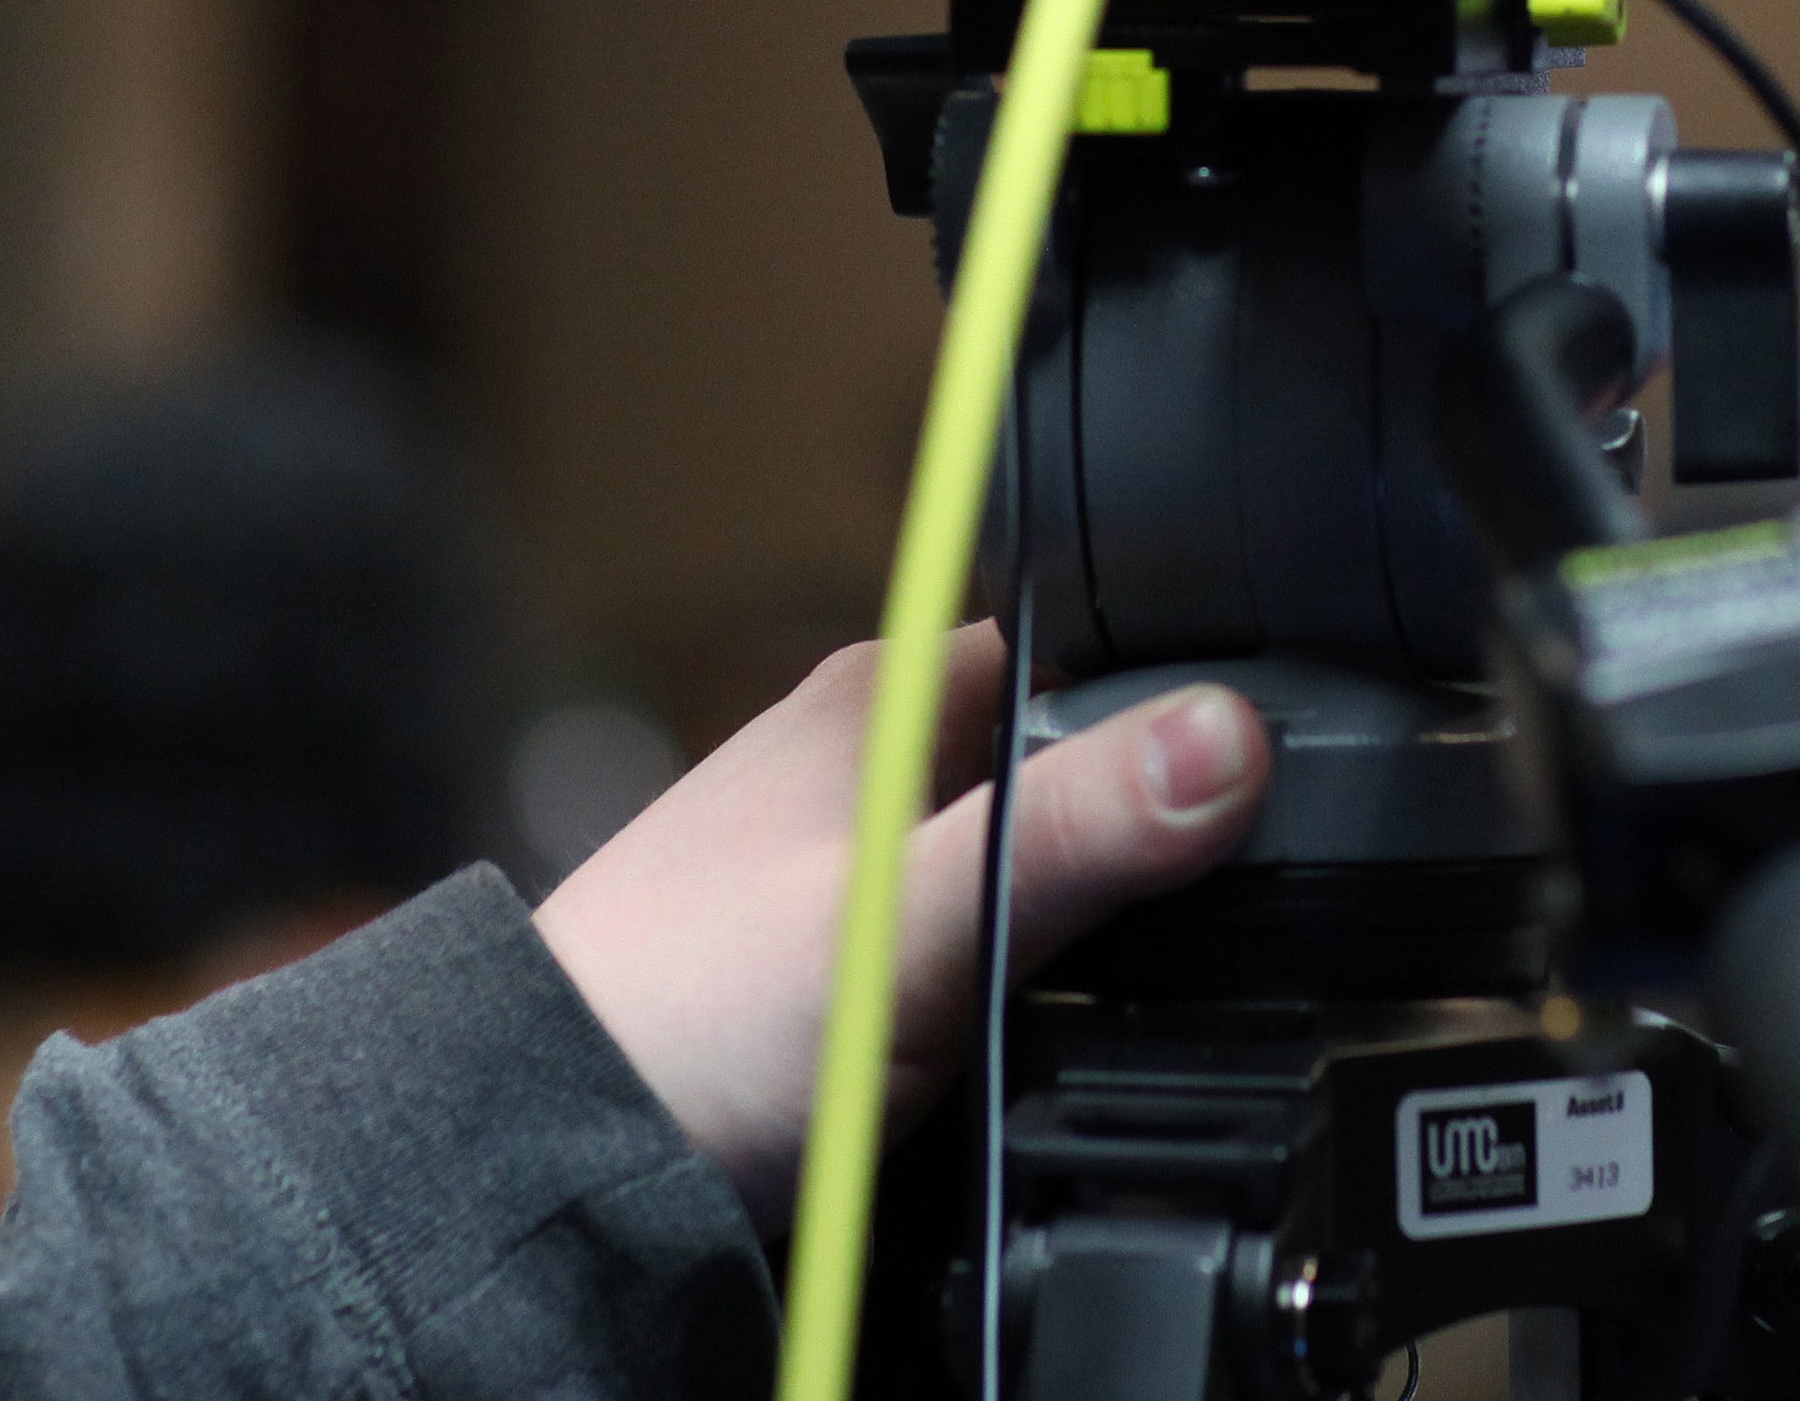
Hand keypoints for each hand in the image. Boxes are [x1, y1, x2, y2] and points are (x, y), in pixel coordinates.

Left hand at [533, 624, 1270, 1225]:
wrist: (557, 1152)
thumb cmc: (689, 1021)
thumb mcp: (916, 918)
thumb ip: (1072, 829)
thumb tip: (1226, 736)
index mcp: (890, 693)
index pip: (1089, 647)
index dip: (1176, 718)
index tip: (1242, 798)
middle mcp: (876, 754)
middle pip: (1070, 766)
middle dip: (1126, 842)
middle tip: (1152, 928)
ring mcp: (857, 852)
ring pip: (1029, 862)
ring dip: (1064, 925)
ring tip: (1071, 991)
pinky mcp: (849, 947)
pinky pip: (981, 940)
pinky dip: (1010, 984)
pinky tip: (1012, 1032)